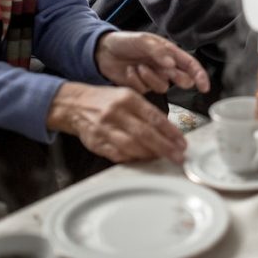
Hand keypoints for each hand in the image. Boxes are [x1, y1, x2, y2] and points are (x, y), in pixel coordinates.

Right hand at [46, 82, 187, 163]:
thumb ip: (146, 111)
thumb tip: (169, 131)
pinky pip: (118, 154)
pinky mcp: (96, 143)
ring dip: (150, 155)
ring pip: (132, 146)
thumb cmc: (106, 101)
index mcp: (127, 98)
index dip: (170, 132)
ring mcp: (105, 129)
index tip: (182, 142)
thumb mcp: (127, 96)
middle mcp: (116, 113)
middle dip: (165, 147)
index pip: (154, 117)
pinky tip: (143, 160)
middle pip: (145, 134)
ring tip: (163, 158)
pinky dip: (132, 159)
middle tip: (178, 156)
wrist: (75, 105)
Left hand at [95, 32, 209, 94]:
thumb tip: (172, 63)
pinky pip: (146, 90)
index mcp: (169, 53)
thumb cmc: (125, 42)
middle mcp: (165, 67)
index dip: (200, 76)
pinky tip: (129, 72)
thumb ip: (158, 51)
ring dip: (149, 77)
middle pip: (182, 80)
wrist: (103, 52)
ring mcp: (154, 78)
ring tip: (137, 66)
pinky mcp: (142, 88)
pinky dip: (137, 81)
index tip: (204, 87)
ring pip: (162, 87)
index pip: (190, 65)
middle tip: (165, 70)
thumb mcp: (142, 40)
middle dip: (175, 78)